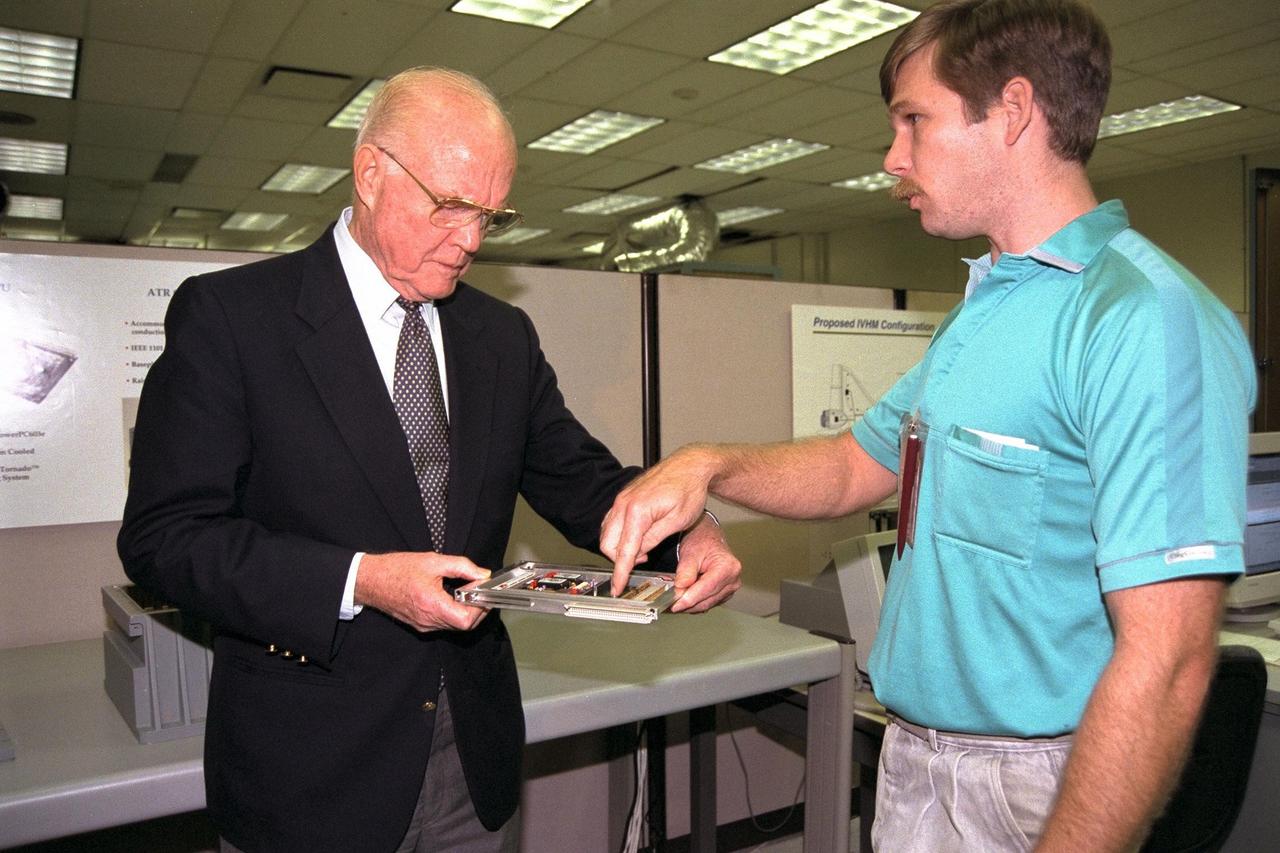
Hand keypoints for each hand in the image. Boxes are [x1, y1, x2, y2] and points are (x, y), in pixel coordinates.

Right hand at [355, 551, 491, 631]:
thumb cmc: (397, 569)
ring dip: (465, 610)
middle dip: (476, 609)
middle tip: (476, 590)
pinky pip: (444, 623)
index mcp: (432, 605)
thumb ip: (462, 567)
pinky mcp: (420, 625)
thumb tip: (482, 574)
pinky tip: (450, 596)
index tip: (482, 593)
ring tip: (463, 590)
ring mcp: (424, 625)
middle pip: (464, 625)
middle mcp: (428, 620)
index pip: (466, 620)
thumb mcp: (434, 561)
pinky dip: (453, 612)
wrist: (372, 580)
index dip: (480, 609)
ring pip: (454, 625)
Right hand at [601, 446, 716, 592]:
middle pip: (607, 543)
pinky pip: (612, 521)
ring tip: (642, 552)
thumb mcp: (677, 521)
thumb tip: (638, 554)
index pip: (624, 551)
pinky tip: (637, 539)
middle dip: (618, 560)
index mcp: (637, 511)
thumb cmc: (689, 490)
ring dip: (618, 547)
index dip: (620, 573)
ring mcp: (622, 499)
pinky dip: (619, 535)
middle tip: (640, 565)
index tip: (617, 588)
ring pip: (607, 533)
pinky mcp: (624, 497)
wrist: (691, 465)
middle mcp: (624, 504)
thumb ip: (653, 539)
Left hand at [667, 513, 740, 612]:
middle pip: (706, 600)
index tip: (674, 605)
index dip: (689, 599)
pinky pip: (707, 604)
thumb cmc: (702, 541)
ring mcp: (730, 588)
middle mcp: (733, 579)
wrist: (707, 539)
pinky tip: (682, 600)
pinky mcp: (724, 594)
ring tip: (672, 603)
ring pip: (706, 605)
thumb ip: (685, 571)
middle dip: (686, 605)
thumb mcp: (690, 552)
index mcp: (728, 567)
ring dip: (689, 606)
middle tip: (668, 606)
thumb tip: (680, 590)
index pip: (706, 589)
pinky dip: (694, 604)